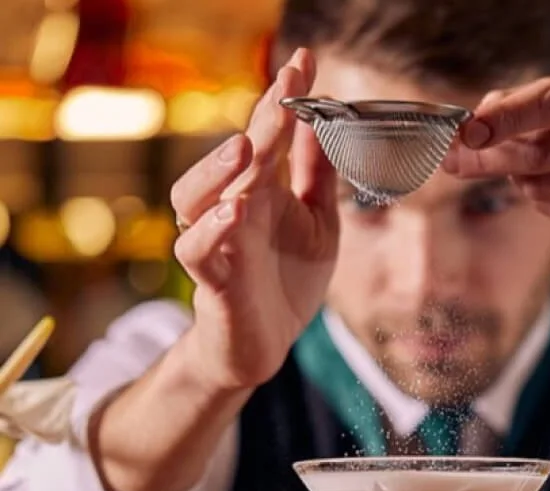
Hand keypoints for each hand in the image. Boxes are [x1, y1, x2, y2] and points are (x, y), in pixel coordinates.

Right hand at [171, 48, 337, 390]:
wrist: (266, 343)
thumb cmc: (288, 279)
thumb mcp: (318, 222)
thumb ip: (318, 175)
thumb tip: (328, 117)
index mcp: (261, 189)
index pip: (268, 135)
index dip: (284, 98)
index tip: (306, 60)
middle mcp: (232, 206)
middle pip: (235, 157)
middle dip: (260, 122)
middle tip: (286, 90)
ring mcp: (216, 241)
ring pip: (194, 196)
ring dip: (218, 169)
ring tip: (247, 148)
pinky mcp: (210, 279)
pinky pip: (196, 249)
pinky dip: (212, 230)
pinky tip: (236, 212)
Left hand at [444, 56, 549, 241]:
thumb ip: (528, 102)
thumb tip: (469, 129)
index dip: (504, 119)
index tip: (467, 131)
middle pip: (538, 153)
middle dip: (490, 158)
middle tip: (457, 157)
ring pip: (538, 185)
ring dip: (517, 178)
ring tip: (525, 166)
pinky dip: (540, 198)